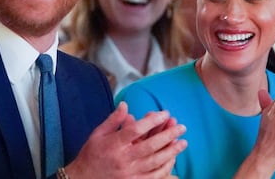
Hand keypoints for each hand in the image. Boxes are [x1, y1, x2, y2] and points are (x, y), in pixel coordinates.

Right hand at [65, 102, 186, 178]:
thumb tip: (125, 104)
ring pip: (155, 161)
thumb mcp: (98, 133)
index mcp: (114, 144)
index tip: (165, 113)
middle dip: (168, 135)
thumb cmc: (91, 154)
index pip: (136, 130)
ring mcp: (129, 173)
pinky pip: (153, 176)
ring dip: (171, 151)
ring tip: (183, 142)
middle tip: (182, 127)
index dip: (152, 121)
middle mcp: (123, 158)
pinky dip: (165, 168)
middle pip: (150, 145)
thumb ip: (114, 119)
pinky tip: (173, 159)